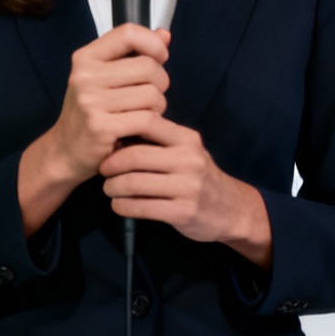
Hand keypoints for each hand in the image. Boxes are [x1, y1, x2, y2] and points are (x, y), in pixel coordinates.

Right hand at [18, 24, 169, 233]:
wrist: (64, 152)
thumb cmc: (90, 113)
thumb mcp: (104, 79)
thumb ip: (134, 54)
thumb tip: (165, 34)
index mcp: (86, 58)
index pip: (128, 33)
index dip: (152, 43)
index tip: (160, 57)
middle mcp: (85, 76)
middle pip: (148, 66)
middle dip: (160, 83)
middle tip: (151, 98)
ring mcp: (91, 102)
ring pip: (152, 94)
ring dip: (158, 108)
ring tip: (144, 115)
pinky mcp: (101, 127)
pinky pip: (147, 119)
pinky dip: (153, 126)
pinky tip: (142, 131)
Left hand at [99, 115, 273, 269]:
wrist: (232, 210)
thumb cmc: (199, 177)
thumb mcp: (186, 152)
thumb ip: (157, 142)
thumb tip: (116, 135)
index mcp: (186, 139)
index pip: (148, 123)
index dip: (120, 130)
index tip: (107, 142)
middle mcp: (189, 160)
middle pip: (136, 156)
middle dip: (111, 165)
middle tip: (102, 170)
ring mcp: (188, 187)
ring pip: (135, 183)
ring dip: (113, 187)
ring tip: (109, 189)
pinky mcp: (184, 212)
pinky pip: (142, 208)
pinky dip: (123, 206)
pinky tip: (119, 205)